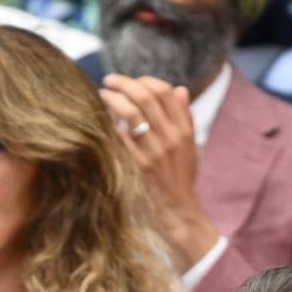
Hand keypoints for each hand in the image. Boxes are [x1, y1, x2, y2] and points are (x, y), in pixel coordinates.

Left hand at [101, 74, 218, 271]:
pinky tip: (101, 121)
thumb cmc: (180, 177)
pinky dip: (110, 125)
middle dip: (124, 83)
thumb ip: (185, 117)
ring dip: (113, 99)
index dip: (145, 81)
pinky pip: (121, 138)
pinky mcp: (138, 166)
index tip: (131, 81)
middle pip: (146, 97)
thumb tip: (180, 89)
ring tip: (102, 94)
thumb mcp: (190, 146)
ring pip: (132, 113)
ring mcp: (154, 152)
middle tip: (109, 80)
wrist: (178, 211)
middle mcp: (171, 138)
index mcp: (184, 129)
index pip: (164, 91)